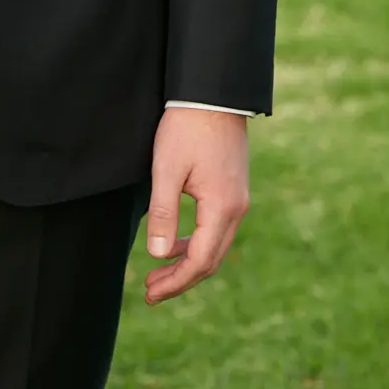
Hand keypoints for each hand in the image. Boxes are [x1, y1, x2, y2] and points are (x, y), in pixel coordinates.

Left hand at [144, 106, 249, 304]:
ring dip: (187, 262)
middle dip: (181, 279)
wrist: (213, 94)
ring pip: (215, 245)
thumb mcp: (167, 168)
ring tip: (158, 272)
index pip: (200, 261)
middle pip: (211, 259)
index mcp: (222, 207)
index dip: (175, 282)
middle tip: (150, 291)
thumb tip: (158, 255)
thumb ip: (163, 212)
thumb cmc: (186, 127)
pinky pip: (216, 229)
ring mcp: (238, 199)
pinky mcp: (232, 189)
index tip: (150, 294)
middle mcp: (236, 208)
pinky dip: (196, 243)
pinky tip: (175, 242)